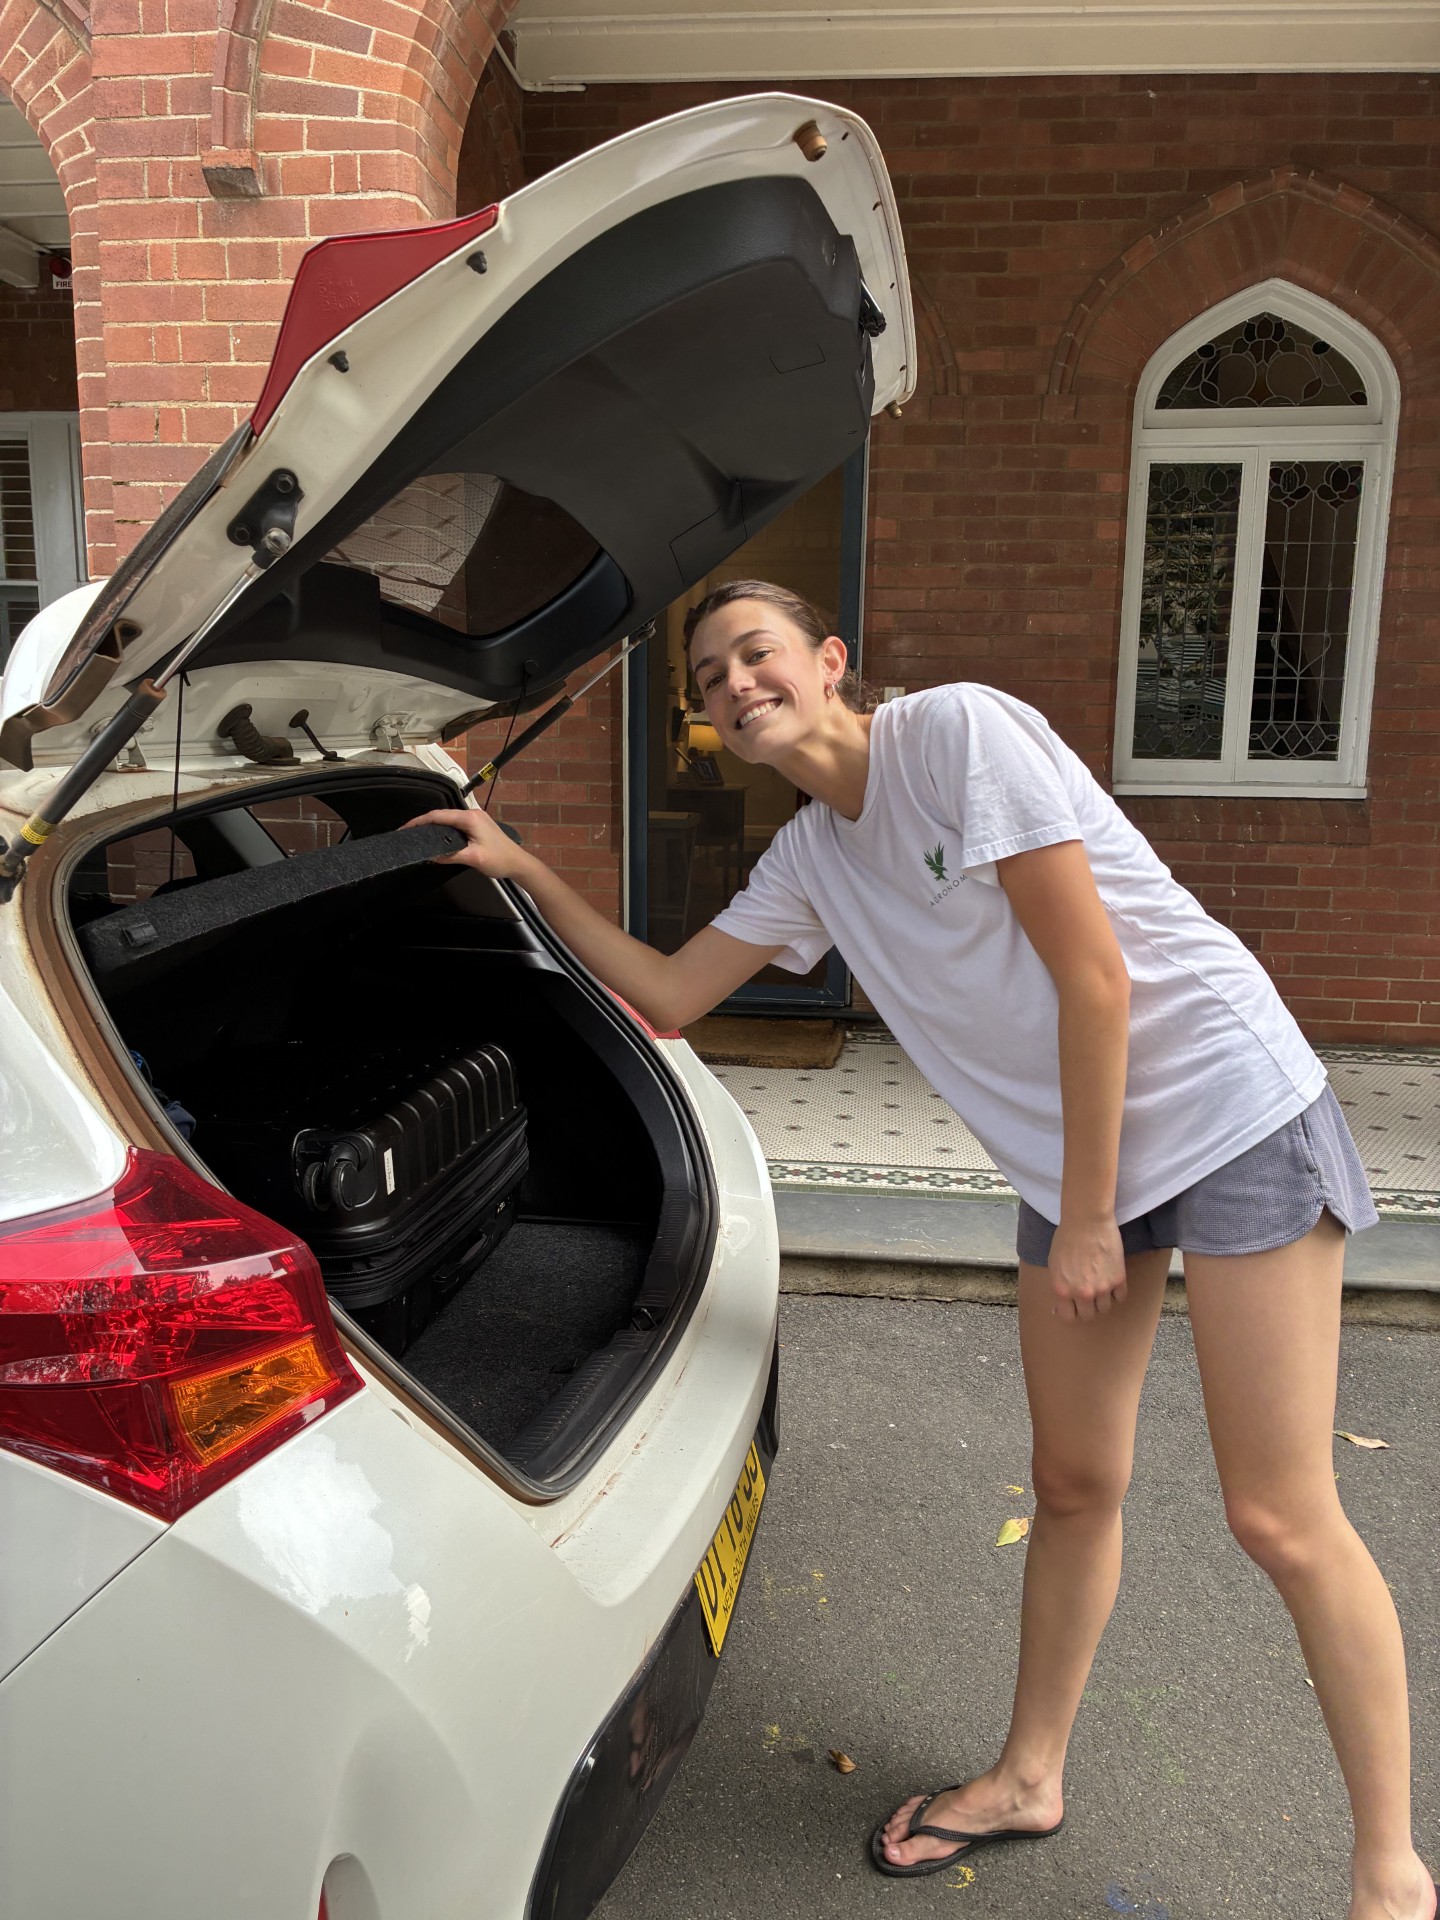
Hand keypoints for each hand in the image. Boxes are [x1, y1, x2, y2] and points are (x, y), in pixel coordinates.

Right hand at [404, 807, 532, 882]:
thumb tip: (430, 856)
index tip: (406, 828)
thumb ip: (450, 855)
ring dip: (434, 826)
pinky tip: (437, 838)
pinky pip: (456, 824)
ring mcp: (476, 819)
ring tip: (419, 834)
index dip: (420, 821)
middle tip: (408, 832)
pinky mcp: (478, 825)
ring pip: (448, 819)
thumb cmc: (500, 859)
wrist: (519, 863)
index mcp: (470, 818)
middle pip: (442, 815)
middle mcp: (472, 814)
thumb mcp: (472, 858)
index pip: (439, 815)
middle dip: (424, 822)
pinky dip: (444, 830)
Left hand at [1047, 1217, 1127, 1322]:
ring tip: (1101, 1285)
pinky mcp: (1119, 1279)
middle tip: (1089, 1295)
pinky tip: (1112, 1281)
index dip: (1072, 1313)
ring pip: (1105, 1309)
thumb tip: (1059, 1308)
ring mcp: (1102, 1288)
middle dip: (1088, 1307)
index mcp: (1062, 1290)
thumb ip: (1059, 1287)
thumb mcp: (1054, 1265)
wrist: (1087, 1221)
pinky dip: (1117, 1293)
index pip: (1069, 1318)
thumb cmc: (1066, 1238)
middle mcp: (1082, 1293)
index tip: (1074, 1307)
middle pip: (1089, 1316)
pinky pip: (1120, 1298)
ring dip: (1103, 1300)